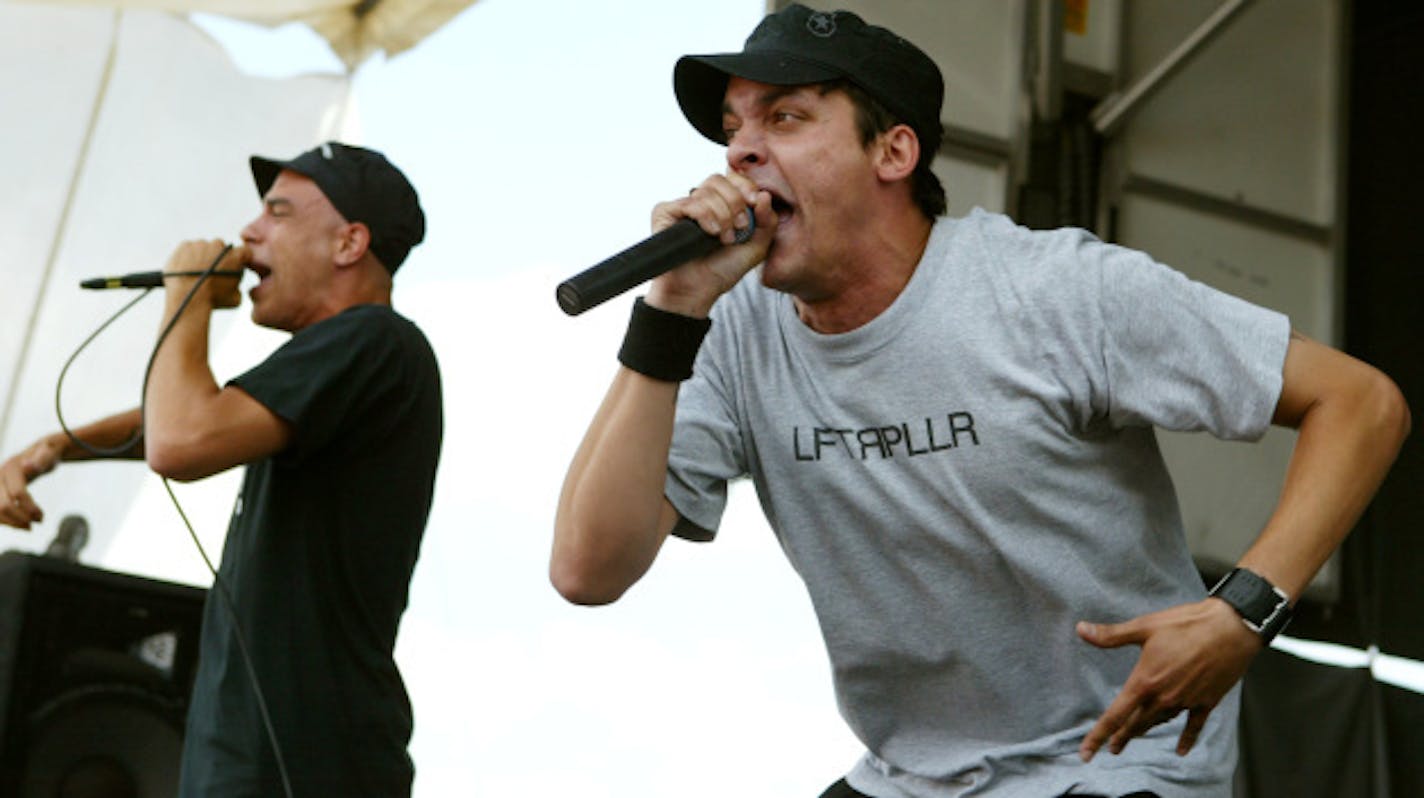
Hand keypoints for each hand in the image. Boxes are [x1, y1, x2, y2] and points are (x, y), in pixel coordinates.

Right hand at [0, 435, 63, 529]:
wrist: (38, 452)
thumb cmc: (48, 452)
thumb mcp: (51, 451)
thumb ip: (43, 457)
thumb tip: (28, 466)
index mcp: (12, 466)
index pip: (17, 493)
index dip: (30, 508)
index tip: (42, 517)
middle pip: (2, 505)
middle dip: (19, 518)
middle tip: (37, 523)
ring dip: (11, 522)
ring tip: (29, 527)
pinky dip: (5, 520)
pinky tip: (19, 523)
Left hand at [162, 239, 247, 309]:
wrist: (187, 298)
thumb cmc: (212, 300)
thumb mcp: (235, 298)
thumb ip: (238, 287)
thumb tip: (234, 286)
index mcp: (236, 256)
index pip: (244, 252)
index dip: (240, 259)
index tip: (234, 267)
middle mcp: (219, 245)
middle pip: (222, 248)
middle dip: (219, 257)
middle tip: (212, 272)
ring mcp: (201, 244)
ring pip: (204, 248)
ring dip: (203, 256)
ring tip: (197, 272)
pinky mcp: (184, 245)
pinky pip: (189, 248)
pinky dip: (188, 256)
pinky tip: (187, 269)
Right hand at [645, 173, 776, 317]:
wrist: (697, 291)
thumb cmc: (722, 270)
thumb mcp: (756, 247)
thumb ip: (767, 222)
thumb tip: (765, 195)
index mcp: (720, 203)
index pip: (732, 177)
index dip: (746, 185)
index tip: (755, 202)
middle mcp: (699, 201)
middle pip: (719, 179)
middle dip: (735, 202)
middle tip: (740, 226)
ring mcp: (681, 206)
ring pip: (706, 191)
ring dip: (722, 215)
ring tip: (724, 238)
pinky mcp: (664, 212)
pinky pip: (690, 203)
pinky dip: (705, 216)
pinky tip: (710, 233)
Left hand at [1077, 598, 1261, 760]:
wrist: (1231, 628)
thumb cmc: (1187, 624)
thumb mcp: (1144, 626)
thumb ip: (1111, 635)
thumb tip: (1081, 630)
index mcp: (1145, 681)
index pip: (1115, 716)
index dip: (1098, 736)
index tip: (1086, 754)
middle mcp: (1164, 697)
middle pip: (1137, 724)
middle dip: (1121, 737)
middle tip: (1112, 748)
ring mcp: (1186, 701)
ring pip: (1160, 722)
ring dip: (1146, 731)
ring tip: (1134, 737)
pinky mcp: (1206, 702)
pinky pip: (1193, 726)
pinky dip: (1186, 739)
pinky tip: (1182, 750)